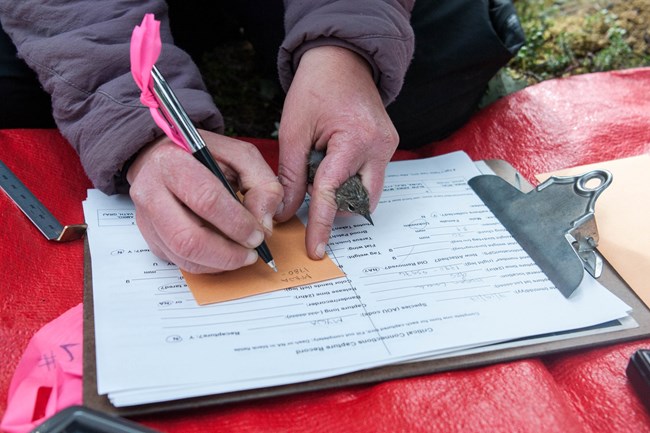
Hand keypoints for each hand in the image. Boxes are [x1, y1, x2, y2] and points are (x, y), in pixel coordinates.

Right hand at [126, 131, 283, 272]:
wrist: (165, 158)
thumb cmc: (204, 156)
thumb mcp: (241, 157)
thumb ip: (262, 184)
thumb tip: (264, 224)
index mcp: (173, 162)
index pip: (206, 200)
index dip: (237, 223)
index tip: (258, 234)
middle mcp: (151, 191)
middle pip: (188, 238)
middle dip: (227, 254)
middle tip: (251, 253)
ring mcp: (146, 218)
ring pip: (183, 256)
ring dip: (219, 263)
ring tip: (242, 255)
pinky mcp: (150, 237)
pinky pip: (180, 262)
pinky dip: (208, 264)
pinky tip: (224, 253)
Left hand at [275, 46, 398, 258]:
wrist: (343, 59)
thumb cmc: (317, 86)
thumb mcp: (294, 129)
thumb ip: (291, 174)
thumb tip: (287, 211)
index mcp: (356, 139)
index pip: (334, 193)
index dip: (321, 224)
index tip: (316, 248)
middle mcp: (380, 147)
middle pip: (361, 202)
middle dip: (336, 206)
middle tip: (311, 190)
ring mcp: (388, 147)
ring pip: (367, 193)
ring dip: (342, 192)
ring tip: (321, 166)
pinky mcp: (387, 147)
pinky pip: (369, 178)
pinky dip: (349, 180)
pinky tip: (332, 163)